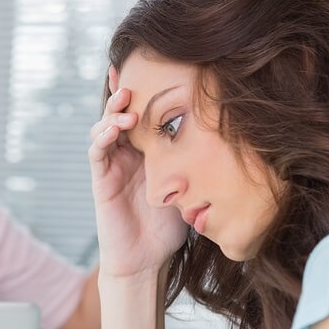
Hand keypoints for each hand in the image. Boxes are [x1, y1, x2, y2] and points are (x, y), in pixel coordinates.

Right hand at [88, 66, 188, 280]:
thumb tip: (231, 134)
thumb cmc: (169, 227)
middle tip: (133, 78)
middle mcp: (127, 155)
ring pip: (105, 128)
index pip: (144, 115)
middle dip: (124, 94)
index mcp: (147, 153)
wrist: (146, 261)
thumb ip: (195, 162)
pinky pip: (98, 153)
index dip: (145, 93)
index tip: (153, 67)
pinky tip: (115, 128)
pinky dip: (103, 137)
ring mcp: (112, 166)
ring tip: (127, 103)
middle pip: (120, 115)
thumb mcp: (188, 187)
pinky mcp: (101, 181)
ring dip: (113, 113)